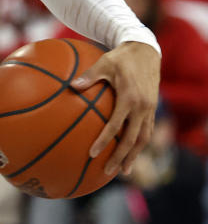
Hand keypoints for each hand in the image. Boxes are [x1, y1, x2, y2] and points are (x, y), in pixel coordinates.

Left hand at [71, 41, 159, 175]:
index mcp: (130, 98)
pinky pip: (146, 131)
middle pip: (133, 140)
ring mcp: (150, 109)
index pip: (116, 126)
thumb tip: (71, 86)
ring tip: (123, 171)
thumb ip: (88, 76)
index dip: (104, 141)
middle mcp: (143, 107)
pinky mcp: (152, 109)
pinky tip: (129, 153)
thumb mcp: (104, 63)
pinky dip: (138, 145)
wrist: (146, 51)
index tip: (92, 154)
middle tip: (108, 172)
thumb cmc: (121, 57)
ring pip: (143, 139)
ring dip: (133, 156)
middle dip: (121, 157)